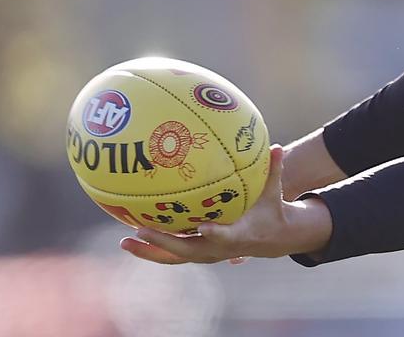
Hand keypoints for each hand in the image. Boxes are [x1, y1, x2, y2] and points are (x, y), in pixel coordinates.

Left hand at [120, 144, 331, 264]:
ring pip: (173, 257)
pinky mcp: (197, 253)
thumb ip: (273, 170)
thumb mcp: (272, 192)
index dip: (215, 234)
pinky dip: (153, 248)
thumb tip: (279, 145)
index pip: (225, 236)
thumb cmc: (270, 210)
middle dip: (162, 243)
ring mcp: (206, 254)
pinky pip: (171, 254)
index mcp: (239, 235)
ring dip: (149, 251)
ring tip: (125, 241)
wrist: (270, 239)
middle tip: (141, 229)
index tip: (203, 228)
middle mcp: (218, 250)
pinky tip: (133, 236)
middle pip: (186, 251)